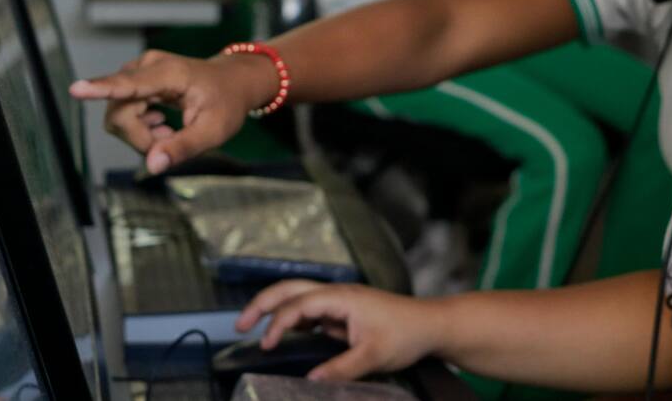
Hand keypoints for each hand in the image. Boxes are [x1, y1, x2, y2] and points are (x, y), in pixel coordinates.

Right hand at [69, 49, 272, 173]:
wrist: (233, 83)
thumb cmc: (227, 103)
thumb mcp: (214, 131)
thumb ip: (183, 148)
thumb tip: (152, 166)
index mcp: (169, 74)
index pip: (129, 85)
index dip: (101, 89)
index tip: (76, 89)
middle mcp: (146, 67)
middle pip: (120, 115)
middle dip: (141, 138)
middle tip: (169, 140)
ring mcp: (137, 73)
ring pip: (118, 117)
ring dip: (141, 134)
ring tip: (169, 132)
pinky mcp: (134, 82)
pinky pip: (122, 114)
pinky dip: (140, 128)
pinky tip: (162, 126)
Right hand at [235, 281, 446, 381]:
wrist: (431, 325)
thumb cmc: (406, 333)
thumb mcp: (372, 356)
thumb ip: (339, 370)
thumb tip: (309, 382)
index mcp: (342, 297)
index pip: (299, 305)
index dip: (278, 324)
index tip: (267, 346)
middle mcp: (339, 293)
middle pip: (292, 289)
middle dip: (263, 303)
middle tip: (240, 324)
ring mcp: (342, 300)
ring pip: (300, 295)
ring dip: (276, 307)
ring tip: (253, 327)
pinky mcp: (346, 311)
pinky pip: (312, 309)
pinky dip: (293, 317)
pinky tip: (287, 333)